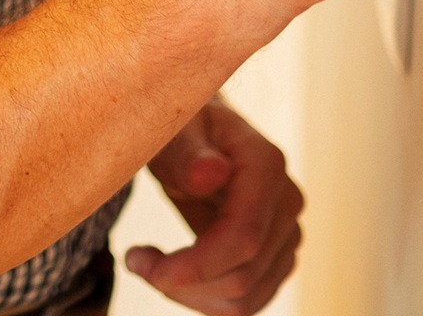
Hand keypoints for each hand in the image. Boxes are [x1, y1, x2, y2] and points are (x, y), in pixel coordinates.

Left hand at [126, 102, 302, 314]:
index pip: (243, 239)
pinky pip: (247, 301)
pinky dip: (204, 299)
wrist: (196, 133)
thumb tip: (212, 174)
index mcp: (265, 165)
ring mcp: (287, 233)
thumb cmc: (177, 124)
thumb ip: (187, 152)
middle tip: (134, 259)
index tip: (138, 261)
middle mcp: (287, 201)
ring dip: (189, 295)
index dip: (194, 265)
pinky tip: (171, 273)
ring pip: (246, 298)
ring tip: (147, 264)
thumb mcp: (170, 129)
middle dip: (180, 282)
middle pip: (242, 276)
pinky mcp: (276, 256)